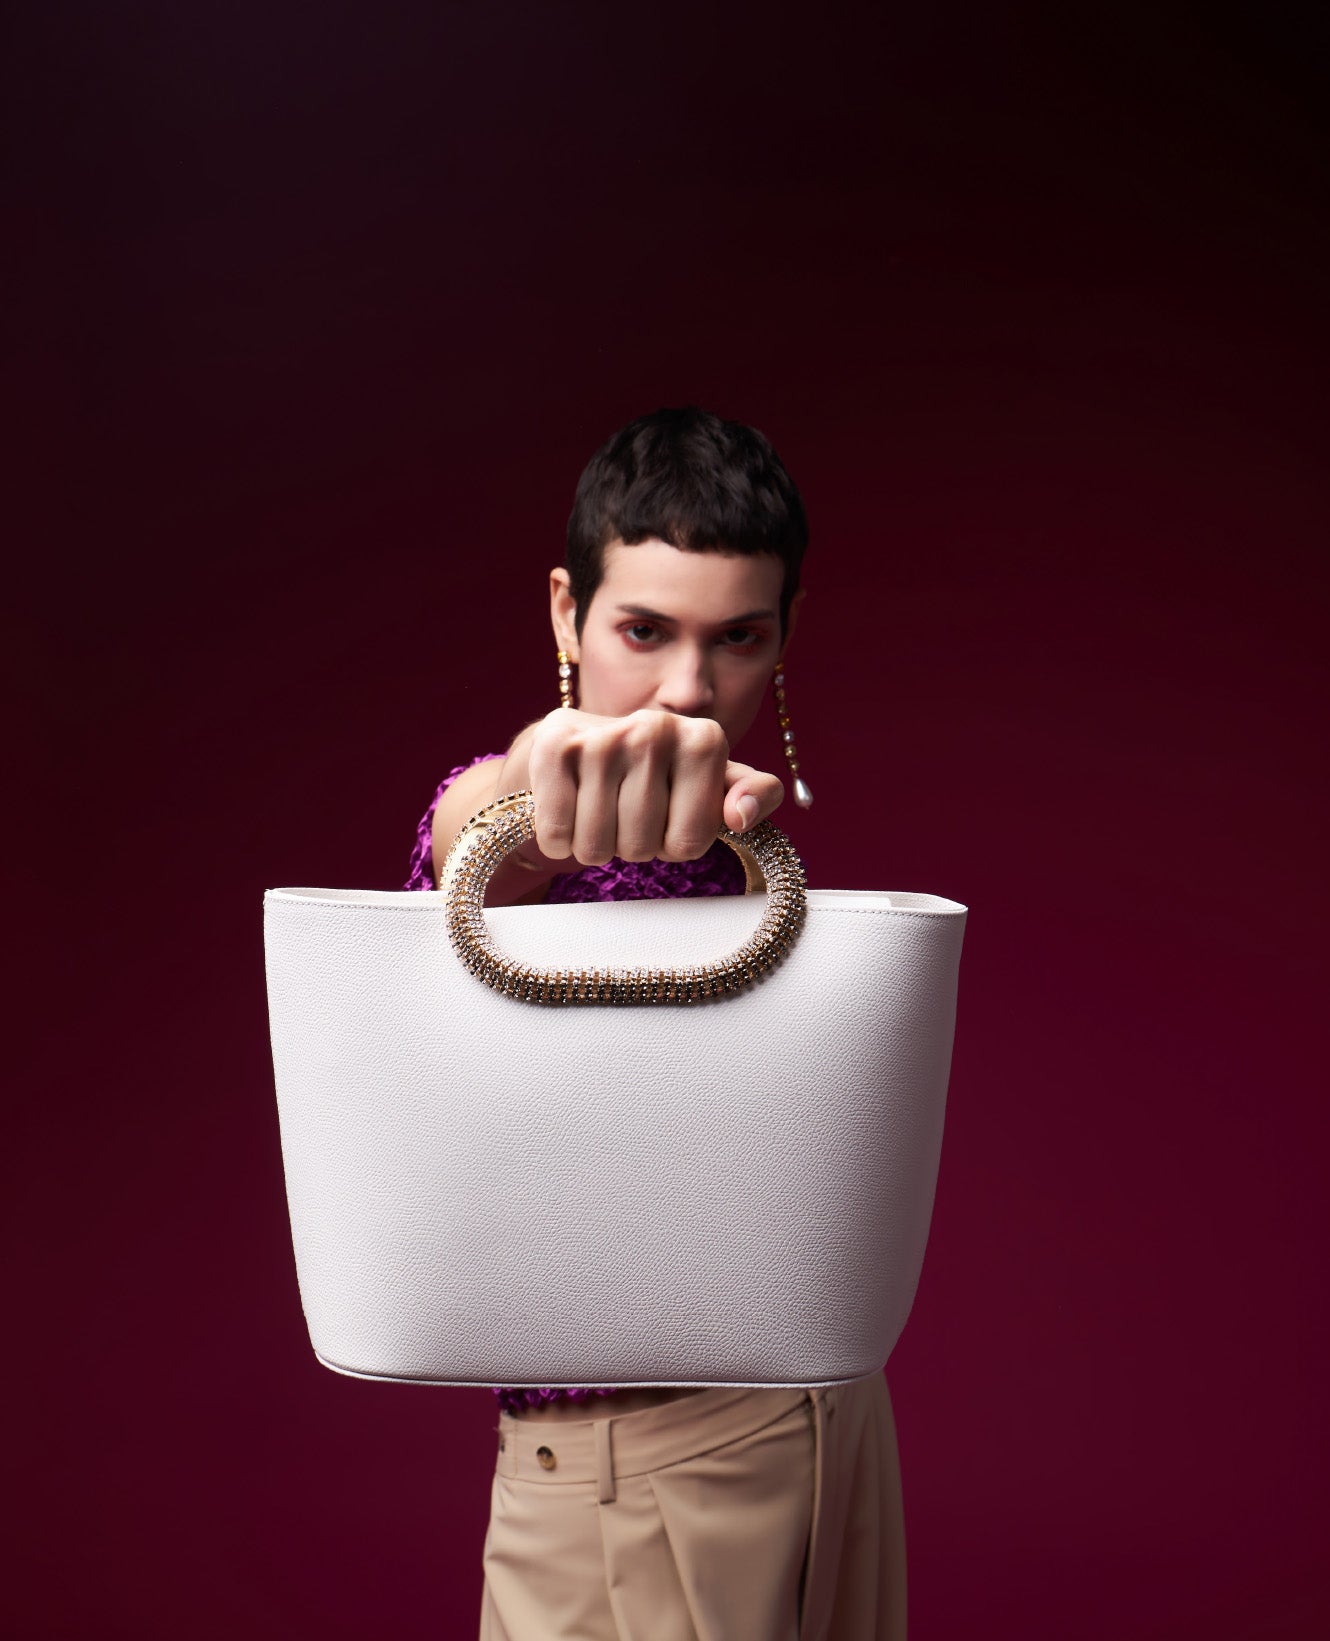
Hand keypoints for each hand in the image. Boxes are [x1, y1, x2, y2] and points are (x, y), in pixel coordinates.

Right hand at [524, 707, 783, 866]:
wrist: (573, 749)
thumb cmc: (652, 777)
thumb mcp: (711, 786)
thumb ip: (753, 795)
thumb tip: (740, 816)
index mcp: (705, 739)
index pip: (691, 842)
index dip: (675, 844)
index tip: (668, 818)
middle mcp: (657, 727)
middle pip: (642, 846)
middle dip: (633, 846)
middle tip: (627, 817)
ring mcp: (603, 734)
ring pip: (597, 844)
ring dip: (594, 845)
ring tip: (598, 813)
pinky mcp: (553, 744)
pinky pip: (558, 832)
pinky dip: (558, 839)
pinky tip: (567, 812)